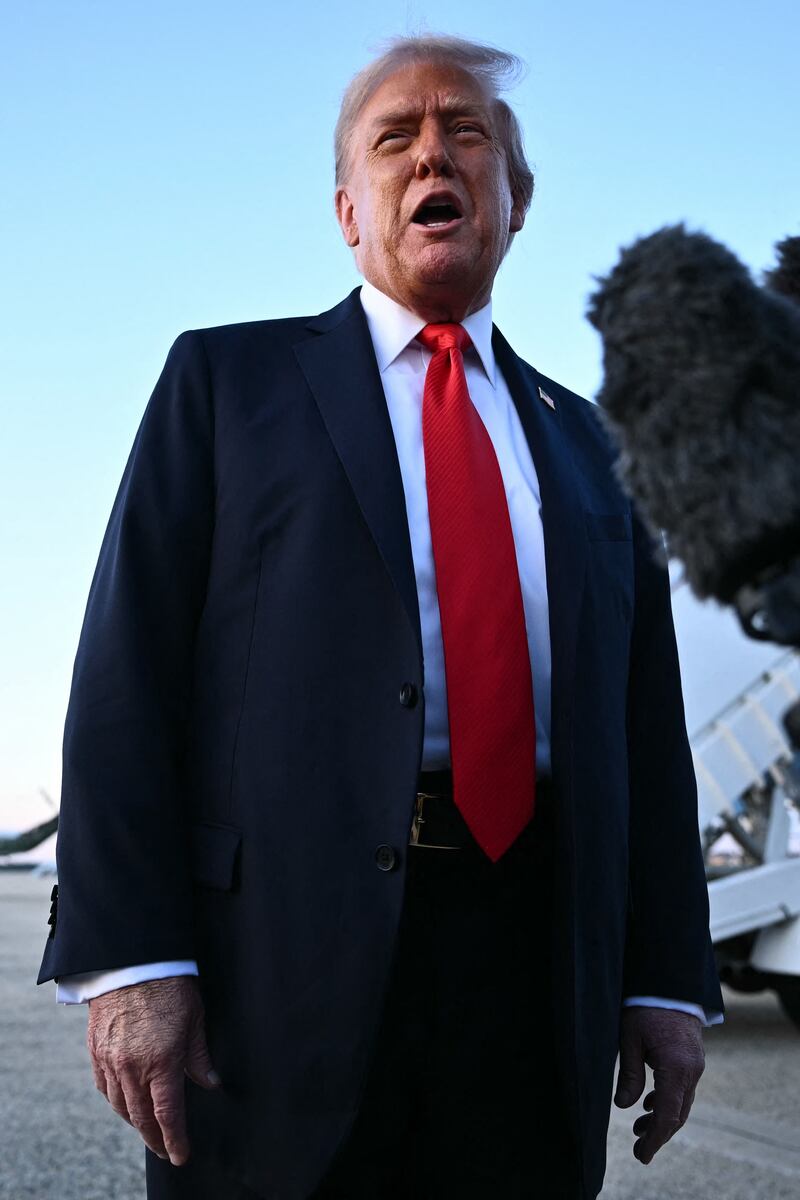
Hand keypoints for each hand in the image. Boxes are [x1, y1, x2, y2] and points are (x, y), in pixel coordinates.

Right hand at [87, 975, 220, 1165]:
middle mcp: (132, 1068)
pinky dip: (115, 1099)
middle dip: (155, 1139)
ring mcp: (110, 1060)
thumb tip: (211, 1083)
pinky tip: (124, 1100)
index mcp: (161, 1062)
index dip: (175, 1139)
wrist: (131, 959)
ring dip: (134, 1120)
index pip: (168, 1115)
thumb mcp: (195, 1019)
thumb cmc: (169, 985)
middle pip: (141, 1117)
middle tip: (166, 1150)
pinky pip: (102, 1086)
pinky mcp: (95, 1050)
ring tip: (147, 1127)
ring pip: (119, 1105)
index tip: (181, 1155)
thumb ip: (200, 1057)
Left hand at [614, 1006, 704, 1164]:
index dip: (655, 1139)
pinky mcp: (692, 1058)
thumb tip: (622, 1106)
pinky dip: (668, 1101)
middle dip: (658, 1134)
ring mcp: (695, 1065)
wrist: (670, 981)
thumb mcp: (629, 1039)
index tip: (641, 1155)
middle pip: (677, 1113)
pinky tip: (650, 1104)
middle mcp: (691, 1070)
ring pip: (681, 1102)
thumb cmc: (645, 1007)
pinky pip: (682, 1088)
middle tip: (638, 1149)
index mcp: (676, 1068)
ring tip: (639, 1128)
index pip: (668, 1115)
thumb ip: (629, 1074)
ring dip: (662, 1118)